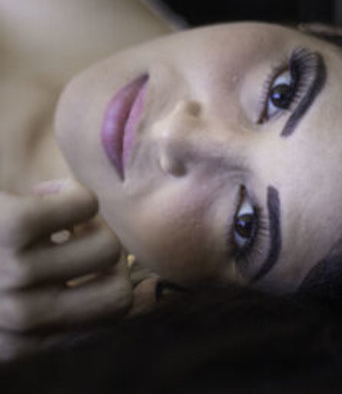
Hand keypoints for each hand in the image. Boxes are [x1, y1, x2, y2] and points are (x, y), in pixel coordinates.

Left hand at [0, 180, 132, 361]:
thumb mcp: (13, 308)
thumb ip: (65, 313)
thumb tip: (134, 295)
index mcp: (26, 343)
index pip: (114, 317)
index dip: (114, 283)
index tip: (89, 264)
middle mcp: (23, 318)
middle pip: (120, 290)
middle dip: (108, 257)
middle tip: (78, 236)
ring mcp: (14, 273)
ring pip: (107, 247)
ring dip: (90, 223)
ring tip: (56, 215)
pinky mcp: (8, 225)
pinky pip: (83, 206)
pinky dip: (75, 195)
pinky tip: (46, 193)